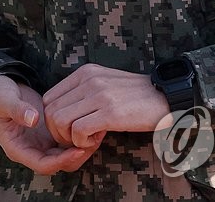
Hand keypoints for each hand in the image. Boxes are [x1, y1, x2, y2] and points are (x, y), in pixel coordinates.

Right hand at [0, 75, 98, 174]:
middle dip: (77, 155)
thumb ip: (18, 110)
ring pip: (65, 153)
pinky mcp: (49, 132)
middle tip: (94, 139)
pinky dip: (79, 134)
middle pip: (58, 163)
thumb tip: (33, 119)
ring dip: (81, 146)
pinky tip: (89, 122)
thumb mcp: (4, 100)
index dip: (62, 160)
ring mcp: (41, 142)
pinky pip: (67, 140)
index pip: (43, 164)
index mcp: (18, 148)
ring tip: (97, 130)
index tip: (78, 148)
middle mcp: (31, 149)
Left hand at [42, 64, 171, 147]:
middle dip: (59, 133)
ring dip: (71, 138)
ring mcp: (99, 95)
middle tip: (77, 139)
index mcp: (85, 72)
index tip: (70, 129)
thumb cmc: (135, 96)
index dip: (53, 120)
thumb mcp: (105, 83)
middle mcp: (88, 80)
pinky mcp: (110, 112)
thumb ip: (83, 92)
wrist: (165, 97)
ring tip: (88, 138)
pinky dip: (83, 142)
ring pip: (60, 121)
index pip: (48, 99)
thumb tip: (63, 113)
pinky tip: (97, 139)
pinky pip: (78, 131)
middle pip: (51, 112)